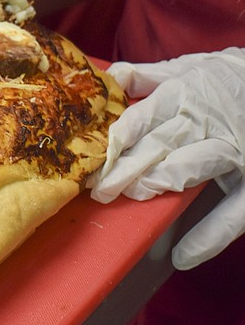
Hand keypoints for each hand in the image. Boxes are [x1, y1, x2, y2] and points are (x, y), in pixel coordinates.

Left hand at [88, 48, 244, 269]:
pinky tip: (183, 256)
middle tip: (99, 189)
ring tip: (132, 196)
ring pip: (188, 169)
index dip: (117, 140)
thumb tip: (110, 78)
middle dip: (125, 169)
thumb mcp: (186, 68)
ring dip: (157, 184)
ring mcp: (232, 151)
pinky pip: (233, 213)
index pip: (142, 117)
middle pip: (157, 146)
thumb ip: (147, 76)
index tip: (94, 158)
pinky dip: (209, 236)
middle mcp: (205, 123)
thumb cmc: (225, 78)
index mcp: (183, 94)